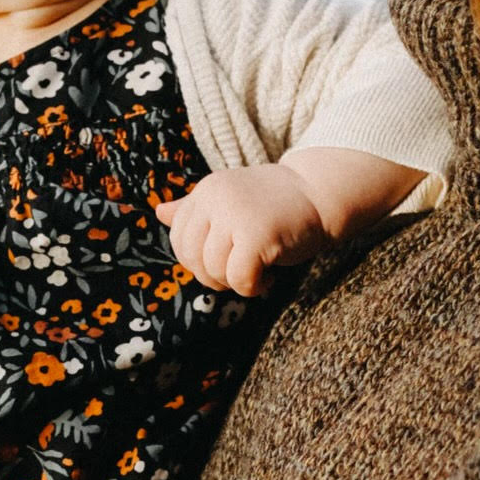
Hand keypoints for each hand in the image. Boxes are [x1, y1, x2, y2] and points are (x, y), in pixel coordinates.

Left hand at [155, 165, 325, 294]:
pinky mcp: (257, 236)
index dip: (199, 261)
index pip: (179, 240)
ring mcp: (235, 216)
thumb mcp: (230, 200)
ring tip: (261, 267)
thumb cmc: (275, 203)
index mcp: (205, 191)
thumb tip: (159, 213)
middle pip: (192, 259)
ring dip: (238, 282)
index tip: (227, 257)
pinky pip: (239, 280)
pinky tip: (270, 275)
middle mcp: (215, 199)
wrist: (320, 194)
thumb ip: (195, 209)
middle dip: (214, 275)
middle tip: (242, 268)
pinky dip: (254, 288)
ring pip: (215, 272)